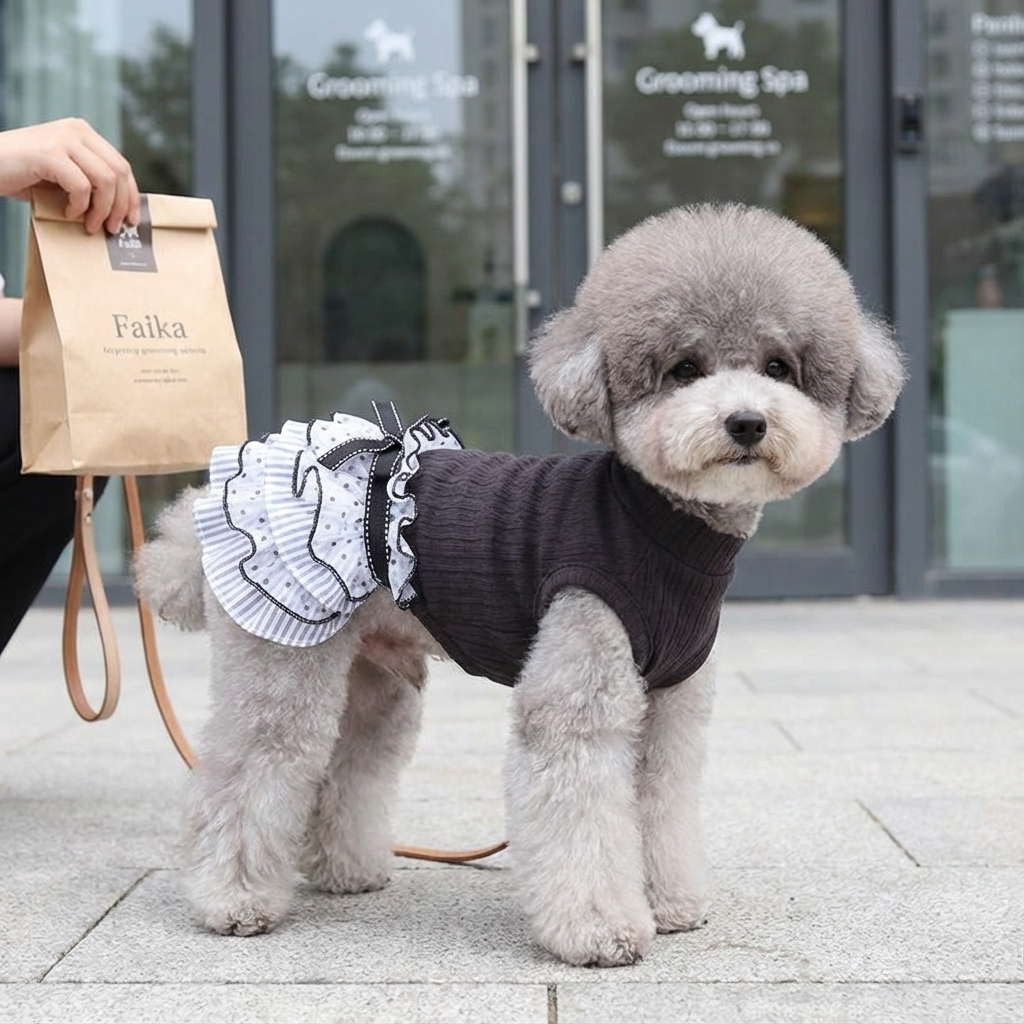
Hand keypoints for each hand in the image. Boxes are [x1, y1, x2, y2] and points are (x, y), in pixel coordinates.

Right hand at [0, 118, 139, 233]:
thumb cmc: (22, 175)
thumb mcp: (63, 175)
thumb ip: (89, 181)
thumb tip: (121, 210)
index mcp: (83, 133)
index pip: (121, 165)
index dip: (131, 196)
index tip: (131, 220)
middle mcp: (76, 131)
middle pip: (119, 172)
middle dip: (121, 206)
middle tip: (112, 228)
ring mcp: (63, 139)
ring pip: (105, 180)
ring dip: (102, 209)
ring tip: (89, 224)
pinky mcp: (49, 153)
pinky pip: (81, 186)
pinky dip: (79, 205)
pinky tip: (68, 212)